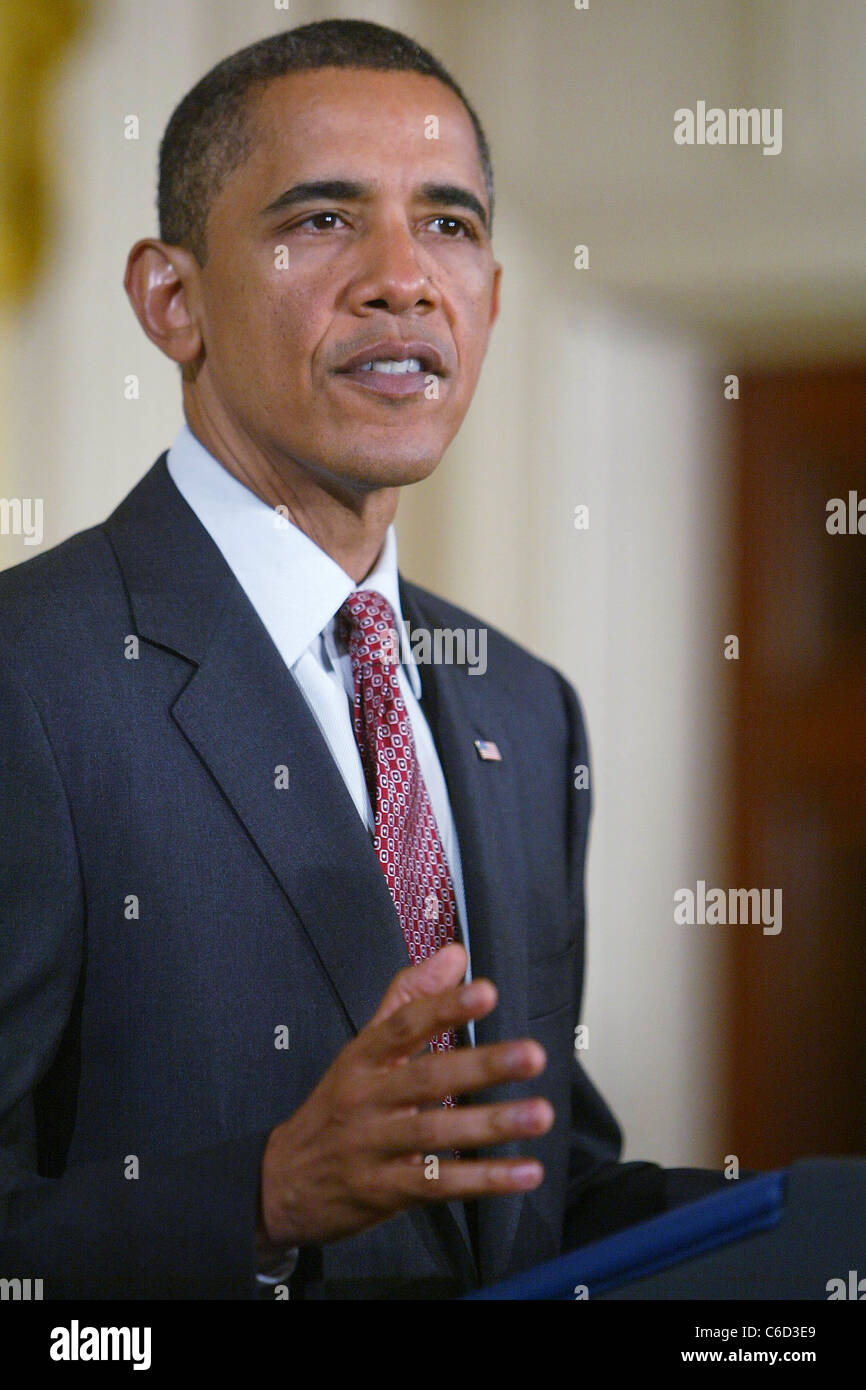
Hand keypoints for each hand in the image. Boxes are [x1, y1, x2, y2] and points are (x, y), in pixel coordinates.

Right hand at [258, 943, 552, 1246]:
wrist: (280, 1183)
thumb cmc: (335, 1107)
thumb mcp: (361, 1050)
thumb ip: (409, 999)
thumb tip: (454, 954)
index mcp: (362, 1057)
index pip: (405, 1025)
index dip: (445, 1007)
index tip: (485, 991)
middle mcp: (366, 1098)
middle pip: (427, 1078)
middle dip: (482, 1065)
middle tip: (532, 1054)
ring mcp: (372, 1146)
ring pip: (435, 1132)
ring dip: (491, 1124)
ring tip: (540, 1113)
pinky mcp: (384, 1192)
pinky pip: (439, 1184)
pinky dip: (484, 1180)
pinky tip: (525, 1172)